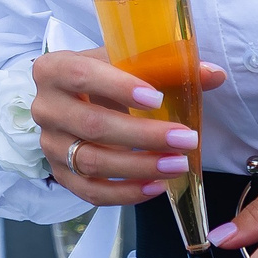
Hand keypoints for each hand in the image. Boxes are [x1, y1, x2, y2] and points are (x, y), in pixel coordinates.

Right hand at [30, 48, 224, 207]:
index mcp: (53, 69)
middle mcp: (44, 107)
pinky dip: (126, 193)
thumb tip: (213, 74)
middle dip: (144, 135)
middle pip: (92, 125)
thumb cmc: (106, 78)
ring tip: (179, 164)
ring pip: (92, 161)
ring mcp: (50, 144)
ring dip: (140, 166)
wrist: (79, 101)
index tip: (158, 99)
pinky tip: (157, 186)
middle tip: (186, 139)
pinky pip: (91, 191)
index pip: (81, 76)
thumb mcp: (127, 64)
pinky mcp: (61, 174)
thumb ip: (166, 67)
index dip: (119, 87)